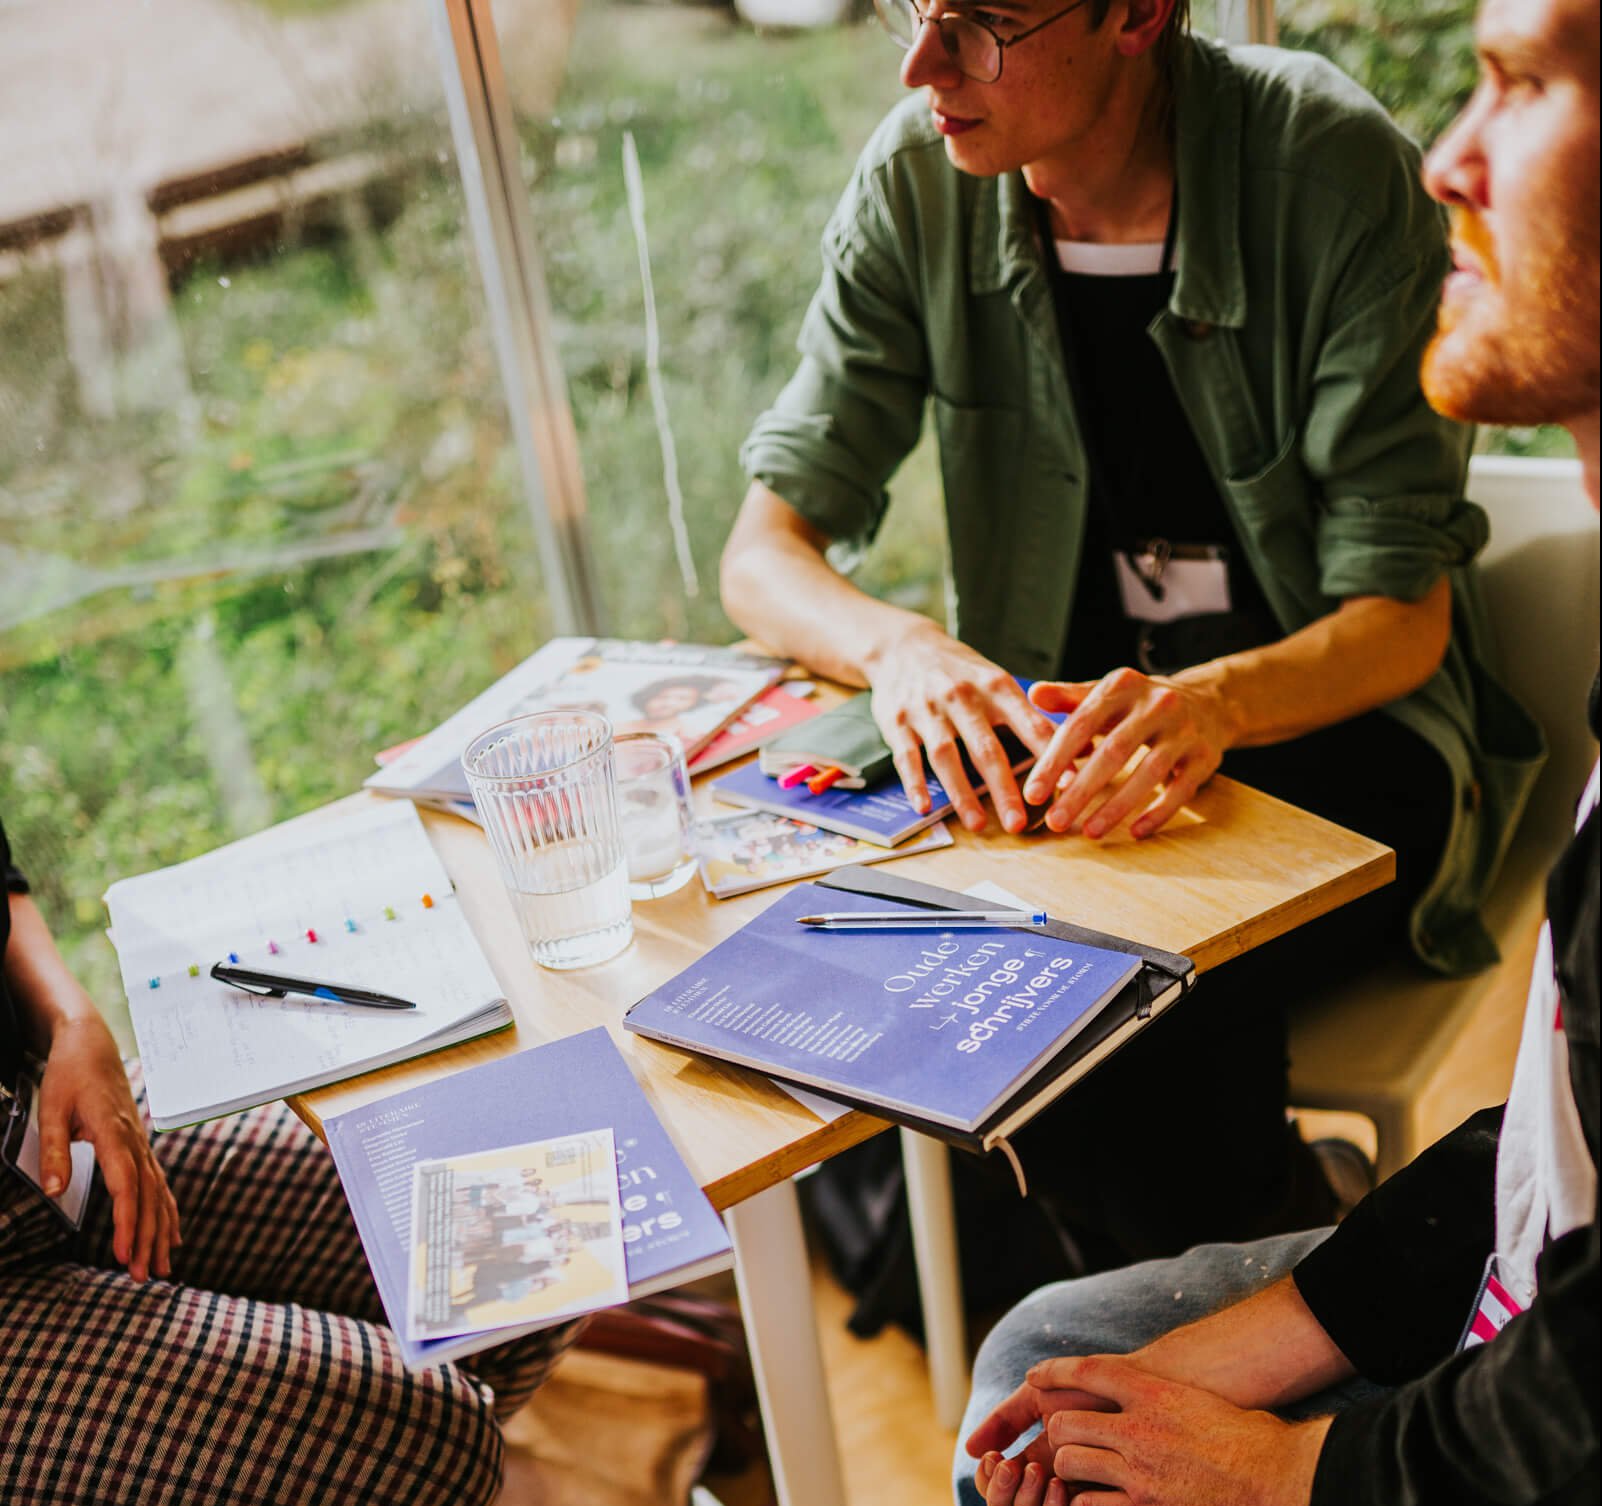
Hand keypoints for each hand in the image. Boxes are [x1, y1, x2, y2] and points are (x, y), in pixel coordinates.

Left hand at [37, 1014, 180, 1280]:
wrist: (91, 1046)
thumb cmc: (69, 1075)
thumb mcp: (51, 1110)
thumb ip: (55, 1152)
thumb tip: (55, 1192)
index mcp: (114, 1133)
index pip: (126, 1186)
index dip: (128, 1222)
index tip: (126, 1254)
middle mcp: (135, 1141)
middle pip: (148, 1197)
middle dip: (148, 1238)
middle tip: (146, 1276)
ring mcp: (142, 1143)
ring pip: (159, 1193)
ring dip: (161, 1231)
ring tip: (164, 1266)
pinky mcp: (140, 1145)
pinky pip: (159, 1183)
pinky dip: (167, 1211)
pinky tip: (170, 1233)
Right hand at [865, 623, 1055, 833]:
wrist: (903, 645)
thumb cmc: (960, 671)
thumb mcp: (996, 680)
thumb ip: (1029, 716)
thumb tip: (1075, 749)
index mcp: (995, 687)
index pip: (1029, 723)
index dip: (1049, 755)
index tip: (1068, 785)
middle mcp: (961, 697)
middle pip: (986, 749)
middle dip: (1004, 789)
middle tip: (1019, 823)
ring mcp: (927, 710)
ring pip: (946, 756)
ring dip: (961, 794)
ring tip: (977, 825)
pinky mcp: (897, 722)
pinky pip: (906, 757)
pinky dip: (915, 783)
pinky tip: (925, 807)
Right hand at [967, 1375, 1119, 1501]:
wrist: (1134, 1390)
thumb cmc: (1090, 1390)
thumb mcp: (1041, 1397)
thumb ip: (1006, 1419)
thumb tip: (968, 1449)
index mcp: (1032, 1464)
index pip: (994, 1485)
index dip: (986, 1476)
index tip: (990, 1457)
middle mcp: (1050, 1486)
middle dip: (1000, 1491)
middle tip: (1008, 1467)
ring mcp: (1073, 1497)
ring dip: (1024, 1499)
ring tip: (1035, 1471)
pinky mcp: (1097, 1504)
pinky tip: (1058, 1484)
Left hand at [1022, 669, 1242, 839]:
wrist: (1208, 703)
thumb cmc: (1140, 705)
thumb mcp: (1107, 694)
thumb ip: (1069, 698)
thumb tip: (1034, 693)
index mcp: (1123, 686)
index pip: (1081, 724)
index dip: (1055, 760)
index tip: (1032, 793)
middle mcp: (1157, 704)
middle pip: (1113, 752)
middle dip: (1081, 791)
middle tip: (1055, 822)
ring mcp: (1185, 730)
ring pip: (1148, 773)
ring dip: (1116, 807)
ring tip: (1089, 832)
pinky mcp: (1206, 756)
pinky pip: (1181, 790)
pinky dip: (1158, 813)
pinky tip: (1135, 832)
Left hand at [1026, 1355, 1329, 1505]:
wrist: (1275, 1476)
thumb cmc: (1246, 1436)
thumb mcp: (1196, 1399)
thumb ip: (1158, 1397)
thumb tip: (1134, 1397)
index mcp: (1153, 1391)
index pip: (1088, 1372)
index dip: (1055, 1371)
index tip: (1034, 1376)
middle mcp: (1138, 1427)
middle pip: (1066, 1420)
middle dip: (1060, 1431)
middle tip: (1064, 1439)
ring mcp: (1139, 1471)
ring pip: (1070, 1462)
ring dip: (1069, 1466)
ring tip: (1076, 1471)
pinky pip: (1091, 1503)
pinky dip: (1087, 1501)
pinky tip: (1094, 1499)